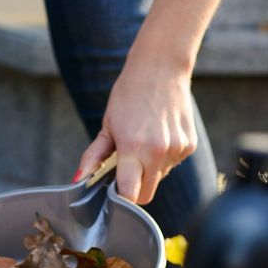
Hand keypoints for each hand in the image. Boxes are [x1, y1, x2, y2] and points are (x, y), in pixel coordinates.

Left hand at [74, 55, 198, 204]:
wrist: (160, 68)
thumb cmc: (129, 95)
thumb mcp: (108, 125)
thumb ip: (93, 156)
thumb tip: (77, 180)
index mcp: (134, 148)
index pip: (131, 195)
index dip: (123, 199)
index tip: (116, 192)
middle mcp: (159, 152)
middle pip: (147, 194)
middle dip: (135, 187)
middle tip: (127, 165)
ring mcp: (177, 149)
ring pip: (160, 178)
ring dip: (150, 169)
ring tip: (145, 141)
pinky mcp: (189, 145)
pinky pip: (173, 164)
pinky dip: (165, 157)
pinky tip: (160, 134)